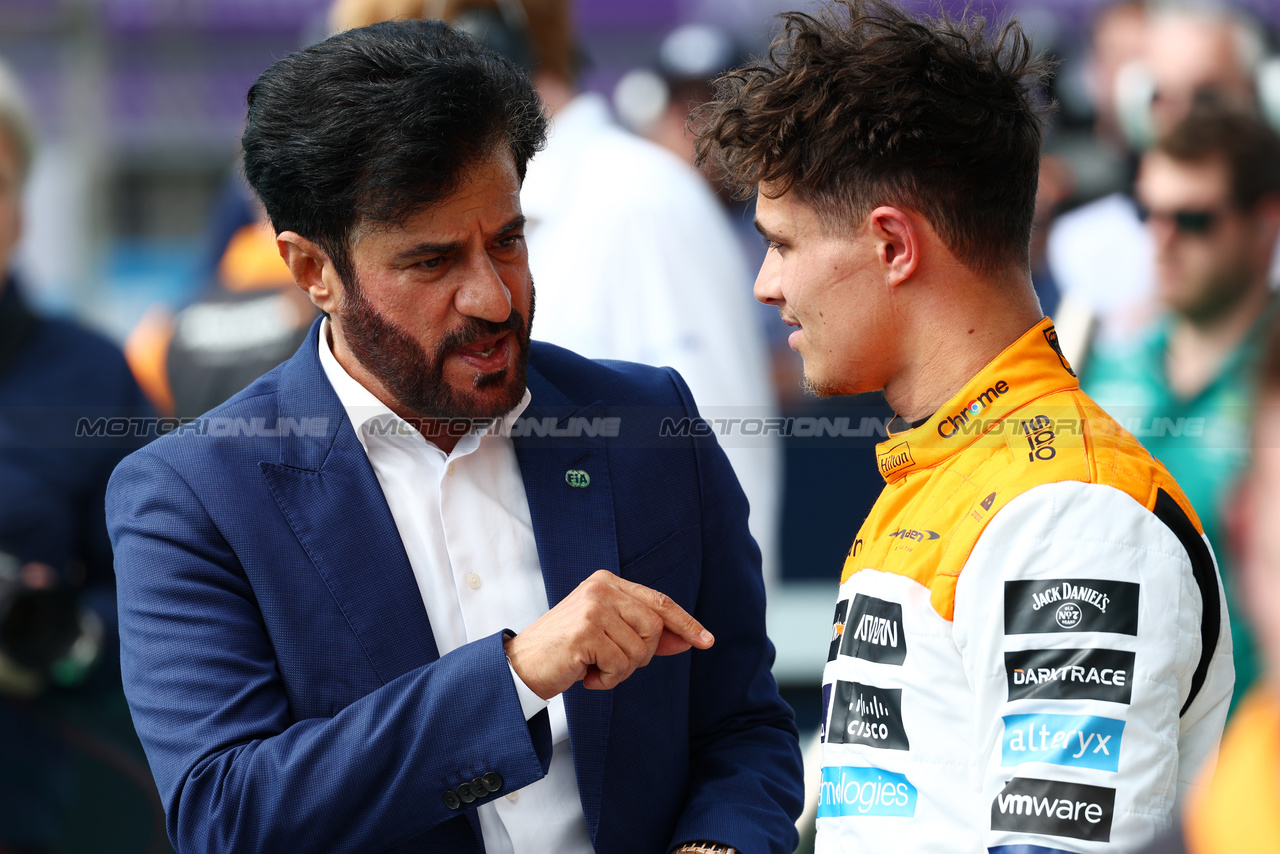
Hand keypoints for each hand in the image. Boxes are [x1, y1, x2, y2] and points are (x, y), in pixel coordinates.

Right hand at [504, 569, 713, 698]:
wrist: (522, 666)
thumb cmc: (566, 651)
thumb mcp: (609, 636)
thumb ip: (644, 634)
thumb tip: (687, 640)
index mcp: (607, 582)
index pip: (658, 602)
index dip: (685, 623)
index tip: (706, 641)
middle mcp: (601, 588)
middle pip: (654, 628)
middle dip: (641, 655)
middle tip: (609, 663)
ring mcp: (593, 608)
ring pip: (639, 650)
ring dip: (620, 671)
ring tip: (593, 668)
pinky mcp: (585, 632)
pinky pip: (620, 665)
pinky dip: (606, 680)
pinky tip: (584, 675)